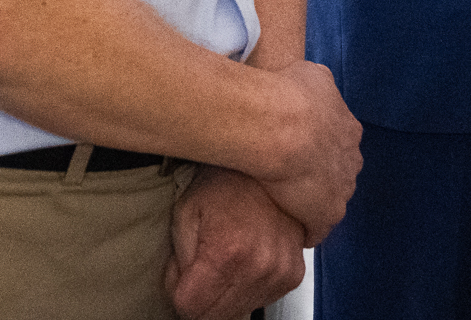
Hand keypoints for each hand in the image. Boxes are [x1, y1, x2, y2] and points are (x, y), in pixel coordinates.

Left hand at [165, 167, 306, 319]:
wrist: (271, 166)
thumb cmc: (228, 182)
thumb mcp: (186, 212)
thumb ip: (177, 261)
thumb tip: (179, 288)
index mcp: (228, 252)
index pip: (188, 307)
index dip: (179, 290)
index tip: (182, 272)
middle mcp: (259, 266)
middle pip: (214, 316)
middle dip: (201, 296)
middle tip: (202, 264)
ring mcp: (279, 273)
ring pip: (237, 312)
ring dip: (226, 293)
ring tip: (227, 256)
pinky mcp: (292, 275)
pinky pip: (260, 300)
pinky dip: (248, 287)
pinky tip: (246, 259)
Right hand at [252, 61, 360, 246]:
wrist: (280, 125)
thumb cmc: (289, 94)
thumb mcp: (311, 74)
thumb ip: (318, 85)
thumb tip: (313, 86)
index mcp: (349, 129)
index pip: (338, 143)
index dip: (316, 147)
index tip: (296, 148)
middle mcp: (352, 160)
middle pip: (337, 173)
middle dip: (317, 175)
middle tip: (288, 175)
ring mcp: (342, 190)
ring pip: (328, 200)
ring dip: (310, 202)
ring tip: (283, 201)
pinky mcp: (326, 215)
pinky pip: (316, 228)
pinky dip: (303, 227)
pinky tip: (285, 223)